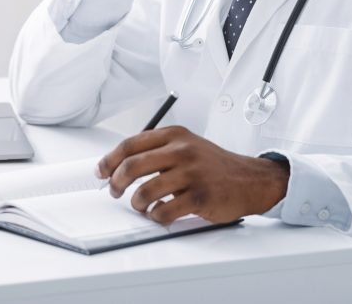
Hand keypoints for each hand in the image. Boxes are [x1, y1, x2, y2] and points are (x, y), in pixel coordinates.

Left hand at [95, 126, 289, 224]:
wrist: (250, 179)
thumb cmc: (214, 165)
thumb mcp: (188, 145)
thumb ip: (159, 150)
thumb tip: (121, 165)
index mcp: (175, 135)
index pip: (130, 144)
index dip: (109, 160)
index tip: (101, 171)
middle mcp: (182, 150)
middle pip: (132, 166)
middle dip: (115, 183)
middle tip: (114, 191)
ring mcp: (191, 173)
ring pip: (145, 191)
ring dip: (136, 203)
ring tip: (141, 206)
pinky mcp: (200, 196)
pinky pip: (165, 211)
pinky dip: (156, 216)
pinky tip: (160, 214)